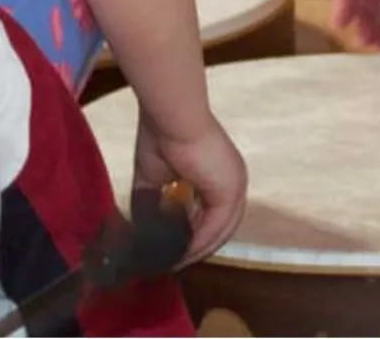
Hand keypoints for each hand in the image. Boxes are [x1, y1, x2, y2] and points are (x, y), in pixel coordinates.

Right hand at [132, 112, 245, 264]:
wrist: (171, 119)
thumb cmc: (161, 136)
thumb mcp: (152, 174)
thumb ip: (153, 199)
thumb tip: (143, 225)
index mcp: (219, 172)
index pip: (212, 209)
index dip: (195, 230)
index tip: (175, 245)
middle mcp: (233, 180)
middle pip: (219, 223)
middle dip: (198, 244)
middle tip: (176, 259)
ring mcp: (236, 186)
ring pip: (220, 229)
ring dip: (198, 248)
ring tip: (176, 261)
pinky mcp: (230, 193)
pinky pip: (216, 226)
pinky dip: (199, 242)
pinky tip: (182, 252)